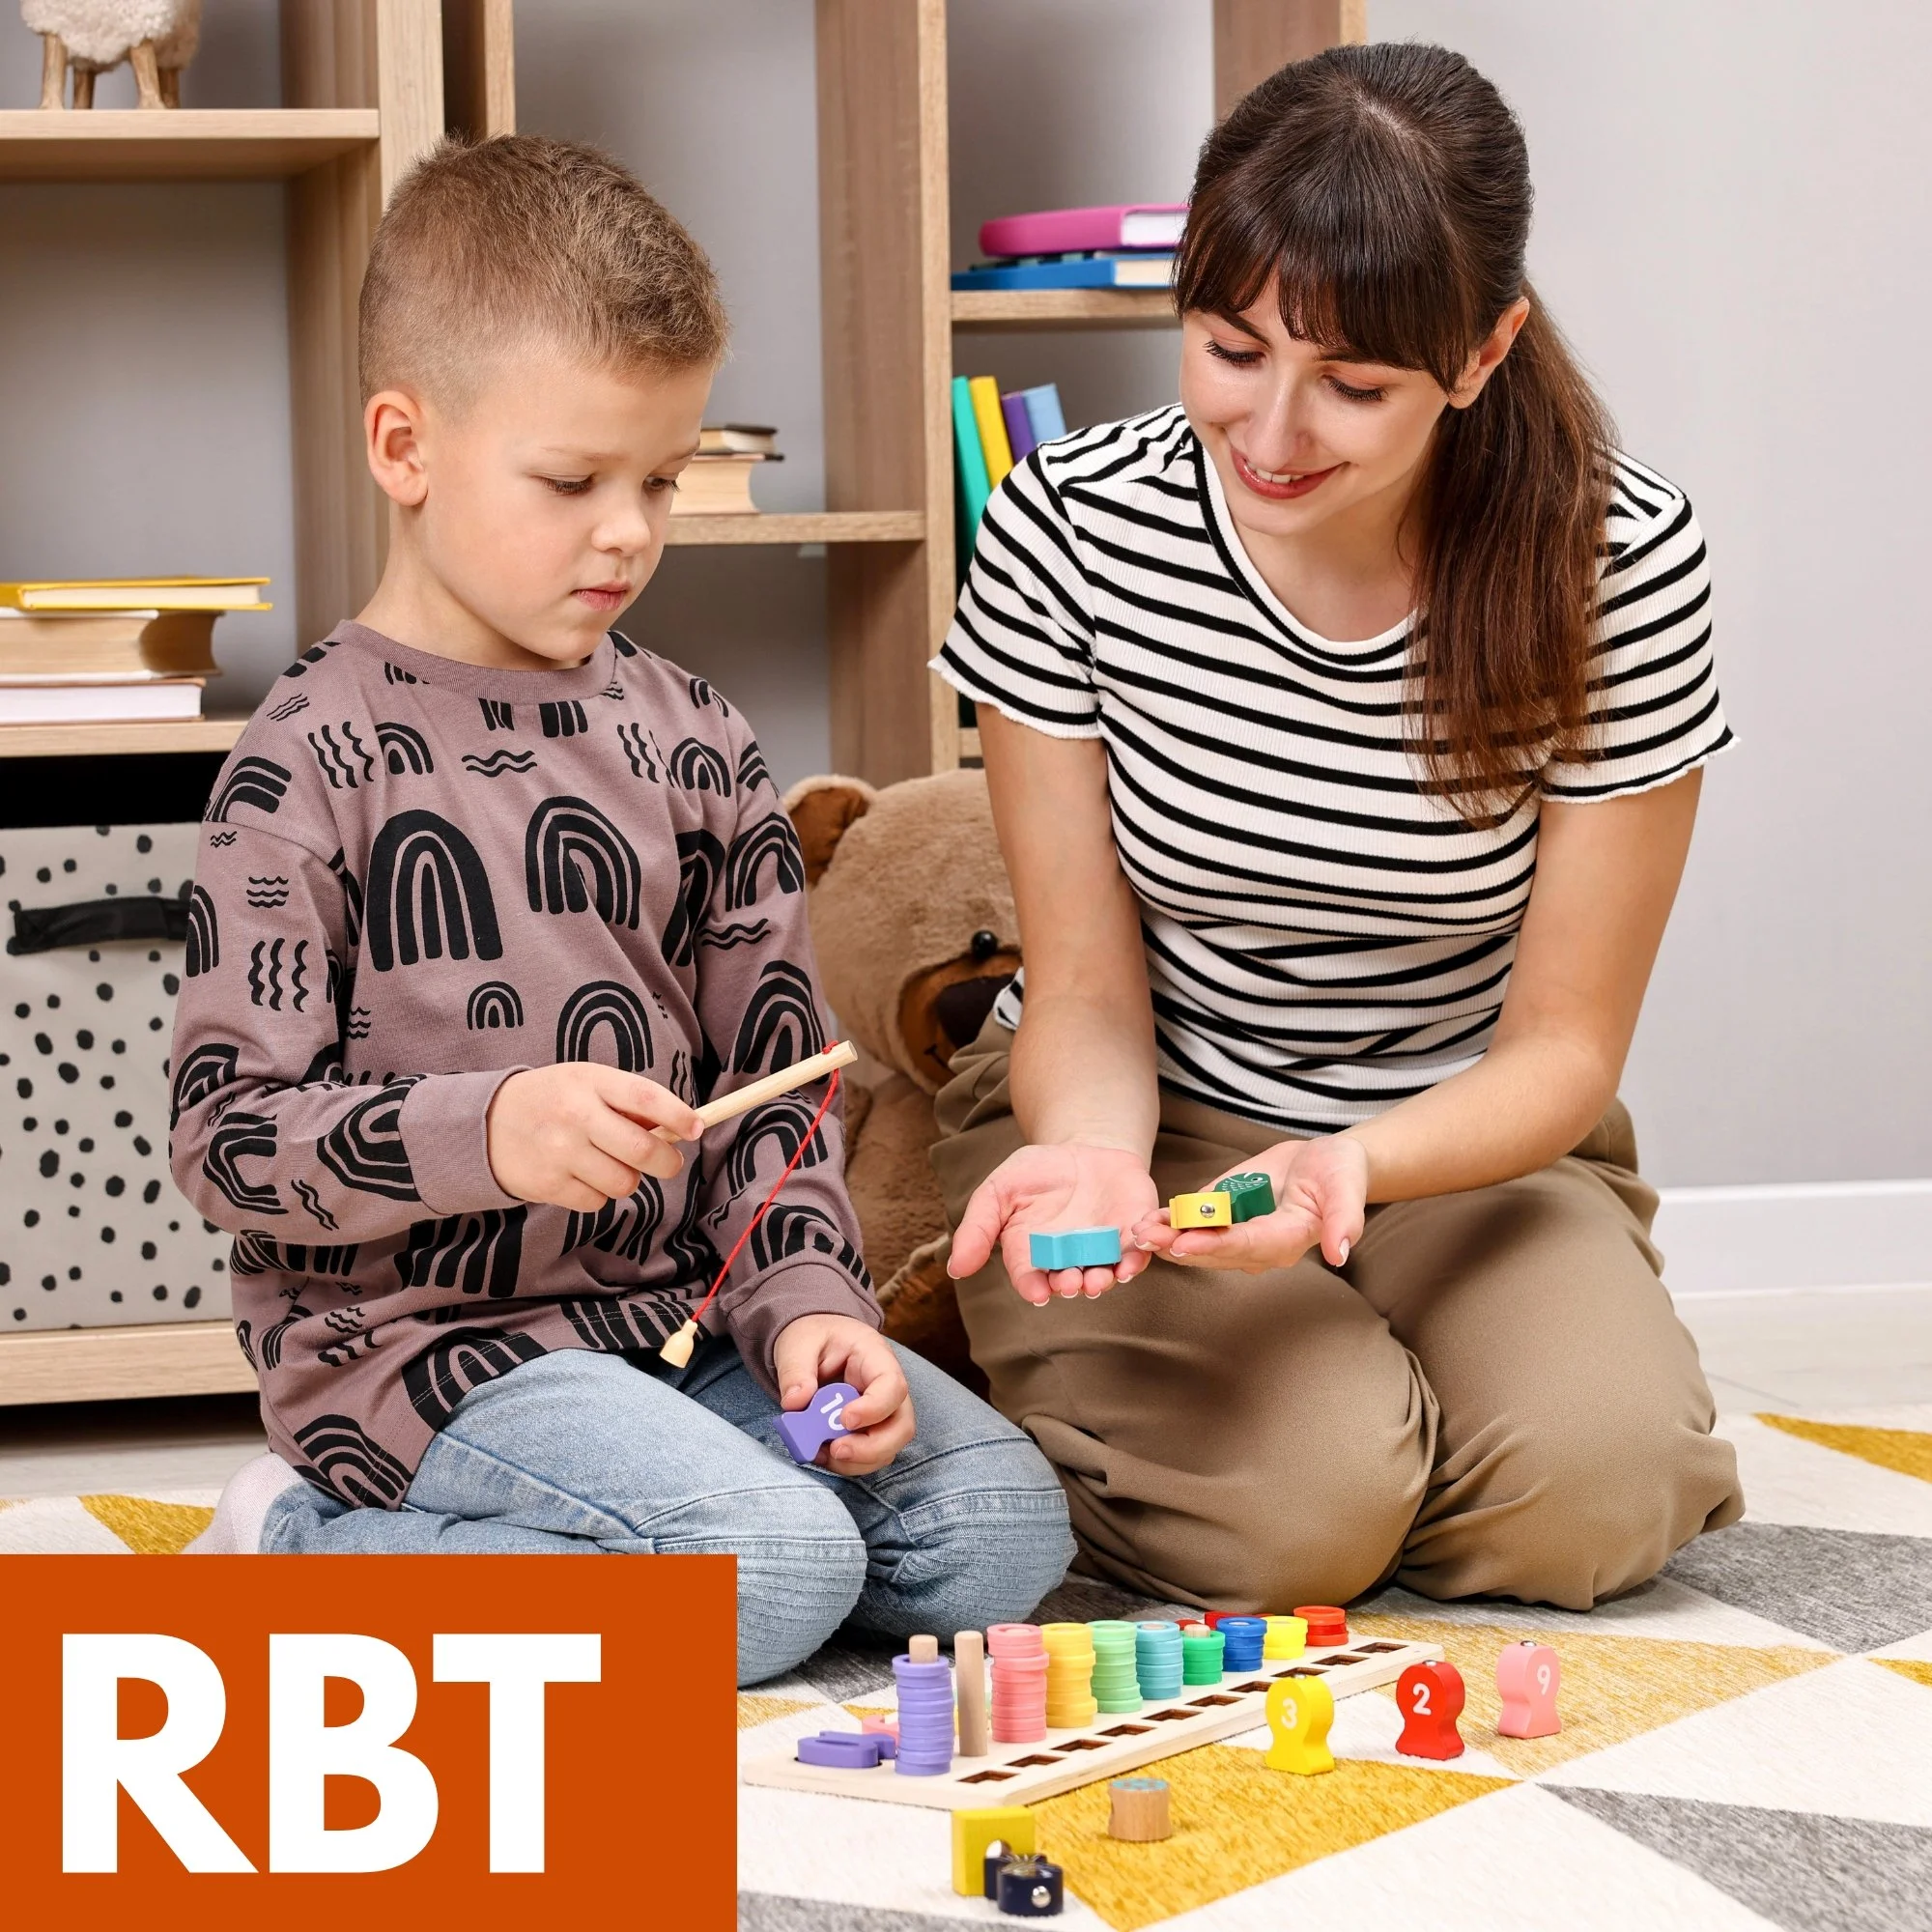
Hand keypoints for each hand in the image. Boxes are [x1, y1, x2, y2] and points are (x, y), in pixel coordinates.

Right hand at [486, 1063, 703, 1210]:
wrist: (487, 1123)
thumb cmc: (554, 1099)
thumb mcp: (587, 1082)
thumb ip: (628, 1101)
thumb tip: (680, 1126)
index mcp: (591, 1082)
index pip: (646, 1098)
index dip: (678, 1116)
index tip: (696, 1128)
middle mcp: (576, 1116)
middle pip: (643, 1150)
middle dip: (668, 1162)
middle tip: (668, 1162)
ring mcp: (561, 1152)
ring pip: (625, 1182)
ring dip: (628, 1179)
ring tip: (610, 1164)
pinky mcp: (548, 1185)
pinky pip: (597, 1202)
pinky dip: (598, 1194)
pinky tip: (581, 1175)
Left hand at [773, 1314, 913, 1475]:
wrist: (814, 1342)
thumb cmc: (812, 1337)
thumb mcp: (798, 1344)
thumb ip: (795, 1371)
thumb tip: (795, 1404)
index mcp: (876, 1357)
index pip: (893, 1386)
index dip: (874, 1408)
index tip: (845, 1420)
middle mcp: (888, 1388)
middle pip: (901, 1426)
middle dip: (871, 1448)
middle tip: (836, 1450)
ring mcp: (882, 1413)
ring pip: (888, 1448)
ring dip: (856, 1460)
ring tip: (820, 1452)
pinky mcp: (869, 1431)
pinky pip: (869, 1457)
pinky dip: (846, 1464)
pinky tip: (820, 1454)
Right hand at [948, 1141, 1158, 1306]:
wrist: (1082, 1148)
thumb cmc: (1037, 1173)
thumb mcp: (999, 1190)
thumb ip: (979, 1227)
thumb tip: (955, 1268)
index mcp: (1035, 1254)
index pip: (1031, 1278)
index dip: (1033, 1287)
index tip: (1037, 1292)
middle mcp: (1070, 1260)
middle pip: (1071, 1282)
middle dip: (1072, 1286)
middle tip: (1072, 1284)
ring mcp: (1103, 1249)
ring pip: (1106, 1273)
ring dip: (1104, 1280)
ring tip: (1099, 1280)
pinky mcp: (1133, 1233)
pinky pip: (1139, 1251)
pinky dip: (1137, 1256)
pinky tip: (1132, 1257)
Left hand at [1131, 1134, 1367, 1273]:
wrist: (1325, 1163)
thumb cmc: (1339, 1175)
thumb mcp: (1346, 1189)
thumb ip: (1344, 1221)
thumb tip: (1340, 1253)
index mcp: (1287, 1240)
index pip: (1248, 1245)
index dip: (1216, 1245)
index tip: (1185, 1243)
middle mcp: (1258, 1246)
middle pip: (1215, 1251)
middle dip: (1179, 1246)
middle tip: (1146, 1240)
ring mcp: (1239, 1234)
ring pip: (1199, 1242)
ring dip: (1167, 1238)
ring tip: (1138, 1231)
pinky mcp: (1225, 1217)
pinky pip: (1196, 1224)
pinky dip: (1170, 1223)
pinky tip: (1146, 1220)